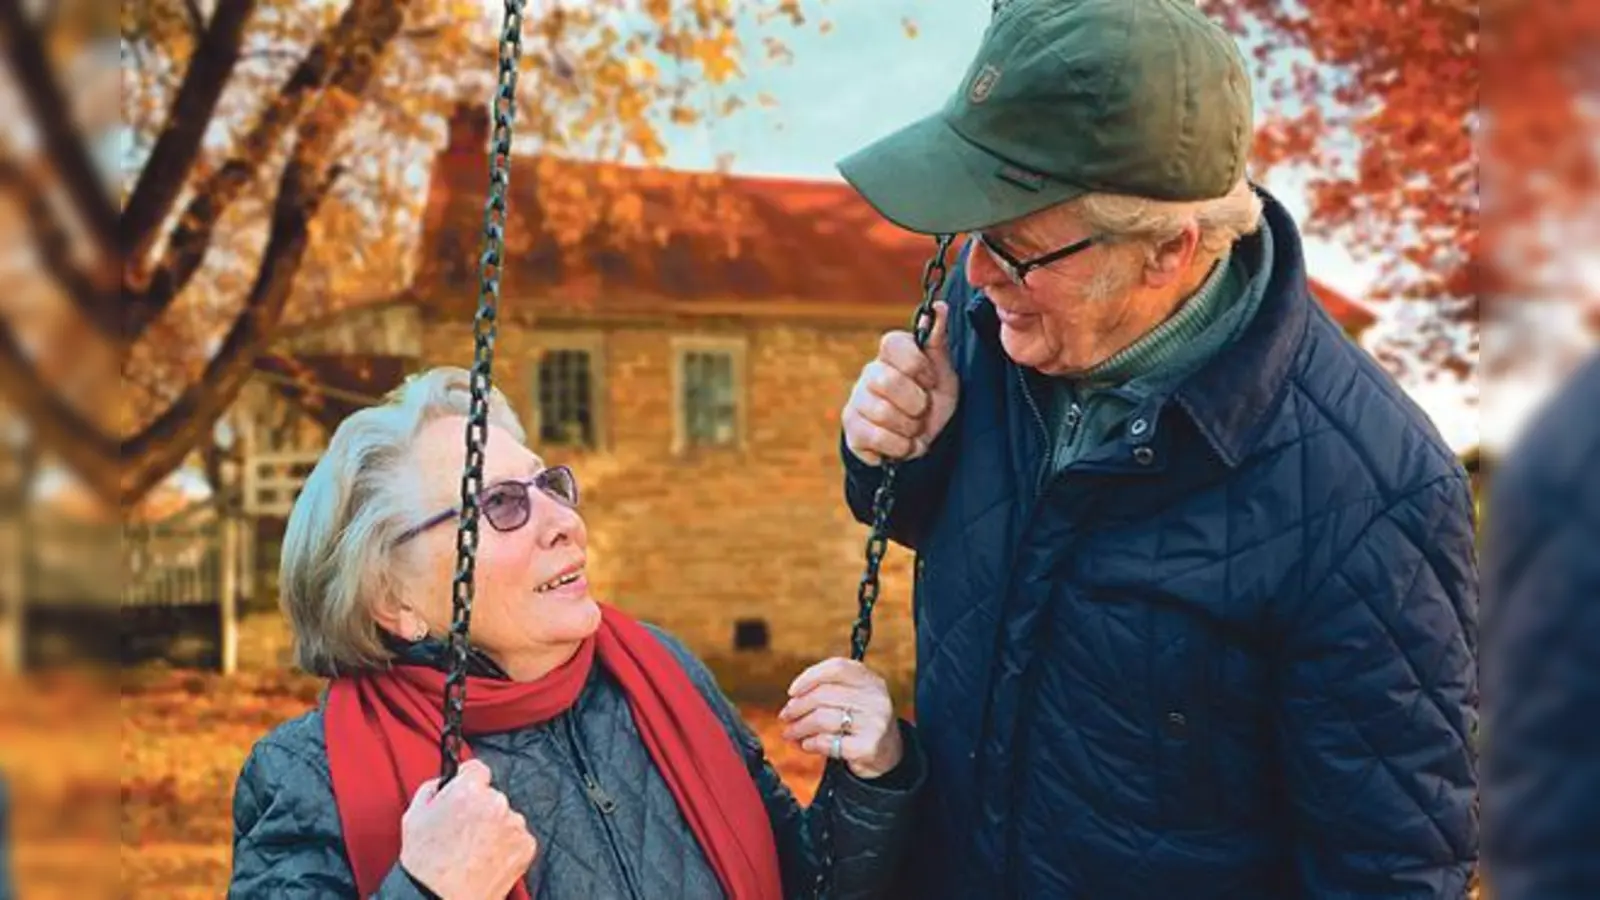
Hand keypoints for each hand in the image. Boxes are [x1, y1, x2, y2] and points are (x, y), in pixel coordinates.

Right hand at [398, 759, 537, 899]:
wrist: (441, 899)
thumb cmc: (426, 864)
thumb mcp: (414, 816)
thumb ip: (433, 788)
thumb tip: (445, 781)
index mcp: (469, 790)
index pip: (477, 768)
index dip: (469, 780)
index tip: (467, 790)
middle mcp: (496, 802)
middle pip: (492, 796)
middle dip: (480, 809)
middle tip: (463, 831)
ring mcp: (514, 824)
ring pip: (506, 817)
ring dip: (495, 828)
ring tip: (473, 851)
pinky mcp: (526, 846)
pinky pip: (517, 838)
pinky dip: (506, 846)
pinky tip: (487, 859)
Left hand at [779, 657, 903, 779]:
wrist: (889, 753)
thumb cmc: (862, 721)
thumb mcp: (856, 697)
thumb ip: (830, 690)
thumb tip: (793, 698)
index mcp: (871, 681)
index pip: (836, 668)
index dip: (809, 677)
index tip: (792, 691)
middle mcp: (876, 699)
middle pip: (823, 695)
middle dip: (797, 707)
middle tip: (785, 716)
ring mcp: (874, 723)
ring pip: (822, 719)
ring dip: (799, 727)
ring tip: (791, 732)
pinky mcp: (868, 747)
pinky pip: (828, 742)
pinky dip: (812, 743)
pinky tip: (807, 744)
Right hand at [842, 301, 958, 465]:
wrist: (919, 439)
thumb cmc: (931, 399)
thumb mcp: (943, 371)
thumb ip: (938, 341)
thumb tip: (940, 307)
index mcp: (891, 354)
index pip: (892, 343)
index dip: (916, 365)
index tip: (931, 380)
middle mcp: (869, 373)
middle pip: (888, 381)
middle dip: (916, 403)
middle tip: (923, 410)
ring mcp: (857, 400)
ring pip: (882, 413)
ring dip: (910, 428)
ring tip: (914, 428)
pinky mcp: (851, 427)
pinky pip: (875, 437)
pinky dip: (899, 446)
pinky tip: (904, 443)